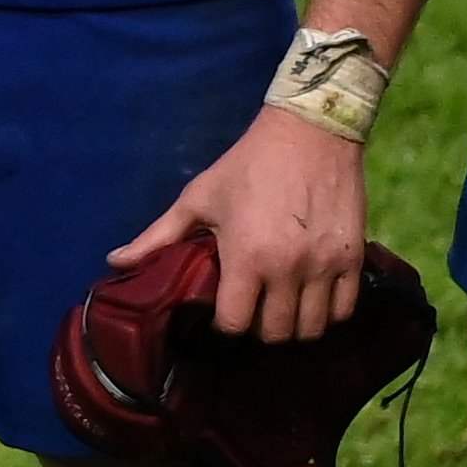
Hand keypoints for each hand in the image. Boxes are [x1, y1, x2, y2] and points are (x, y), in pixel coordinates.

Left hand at [118, 100, 372, 343]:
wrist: (310, 133)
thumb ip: (157, 237)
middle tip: (252, 311)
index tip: (222, 313)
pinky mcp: (354, 257)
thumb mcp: (198, 199)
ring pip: (312, 328)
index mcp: (247, 257)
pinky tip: (312, 299)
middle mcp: (289, 269)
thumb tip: (113, 262)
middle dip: (259, 329)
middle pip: (276, 332)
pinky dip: (328, 313)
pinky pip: (345, 309)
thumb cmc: (247, 165)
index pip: (236, 324)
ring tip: (281, 308)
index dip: (225, 325)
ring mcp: (326, 265)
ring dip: (294, 326)